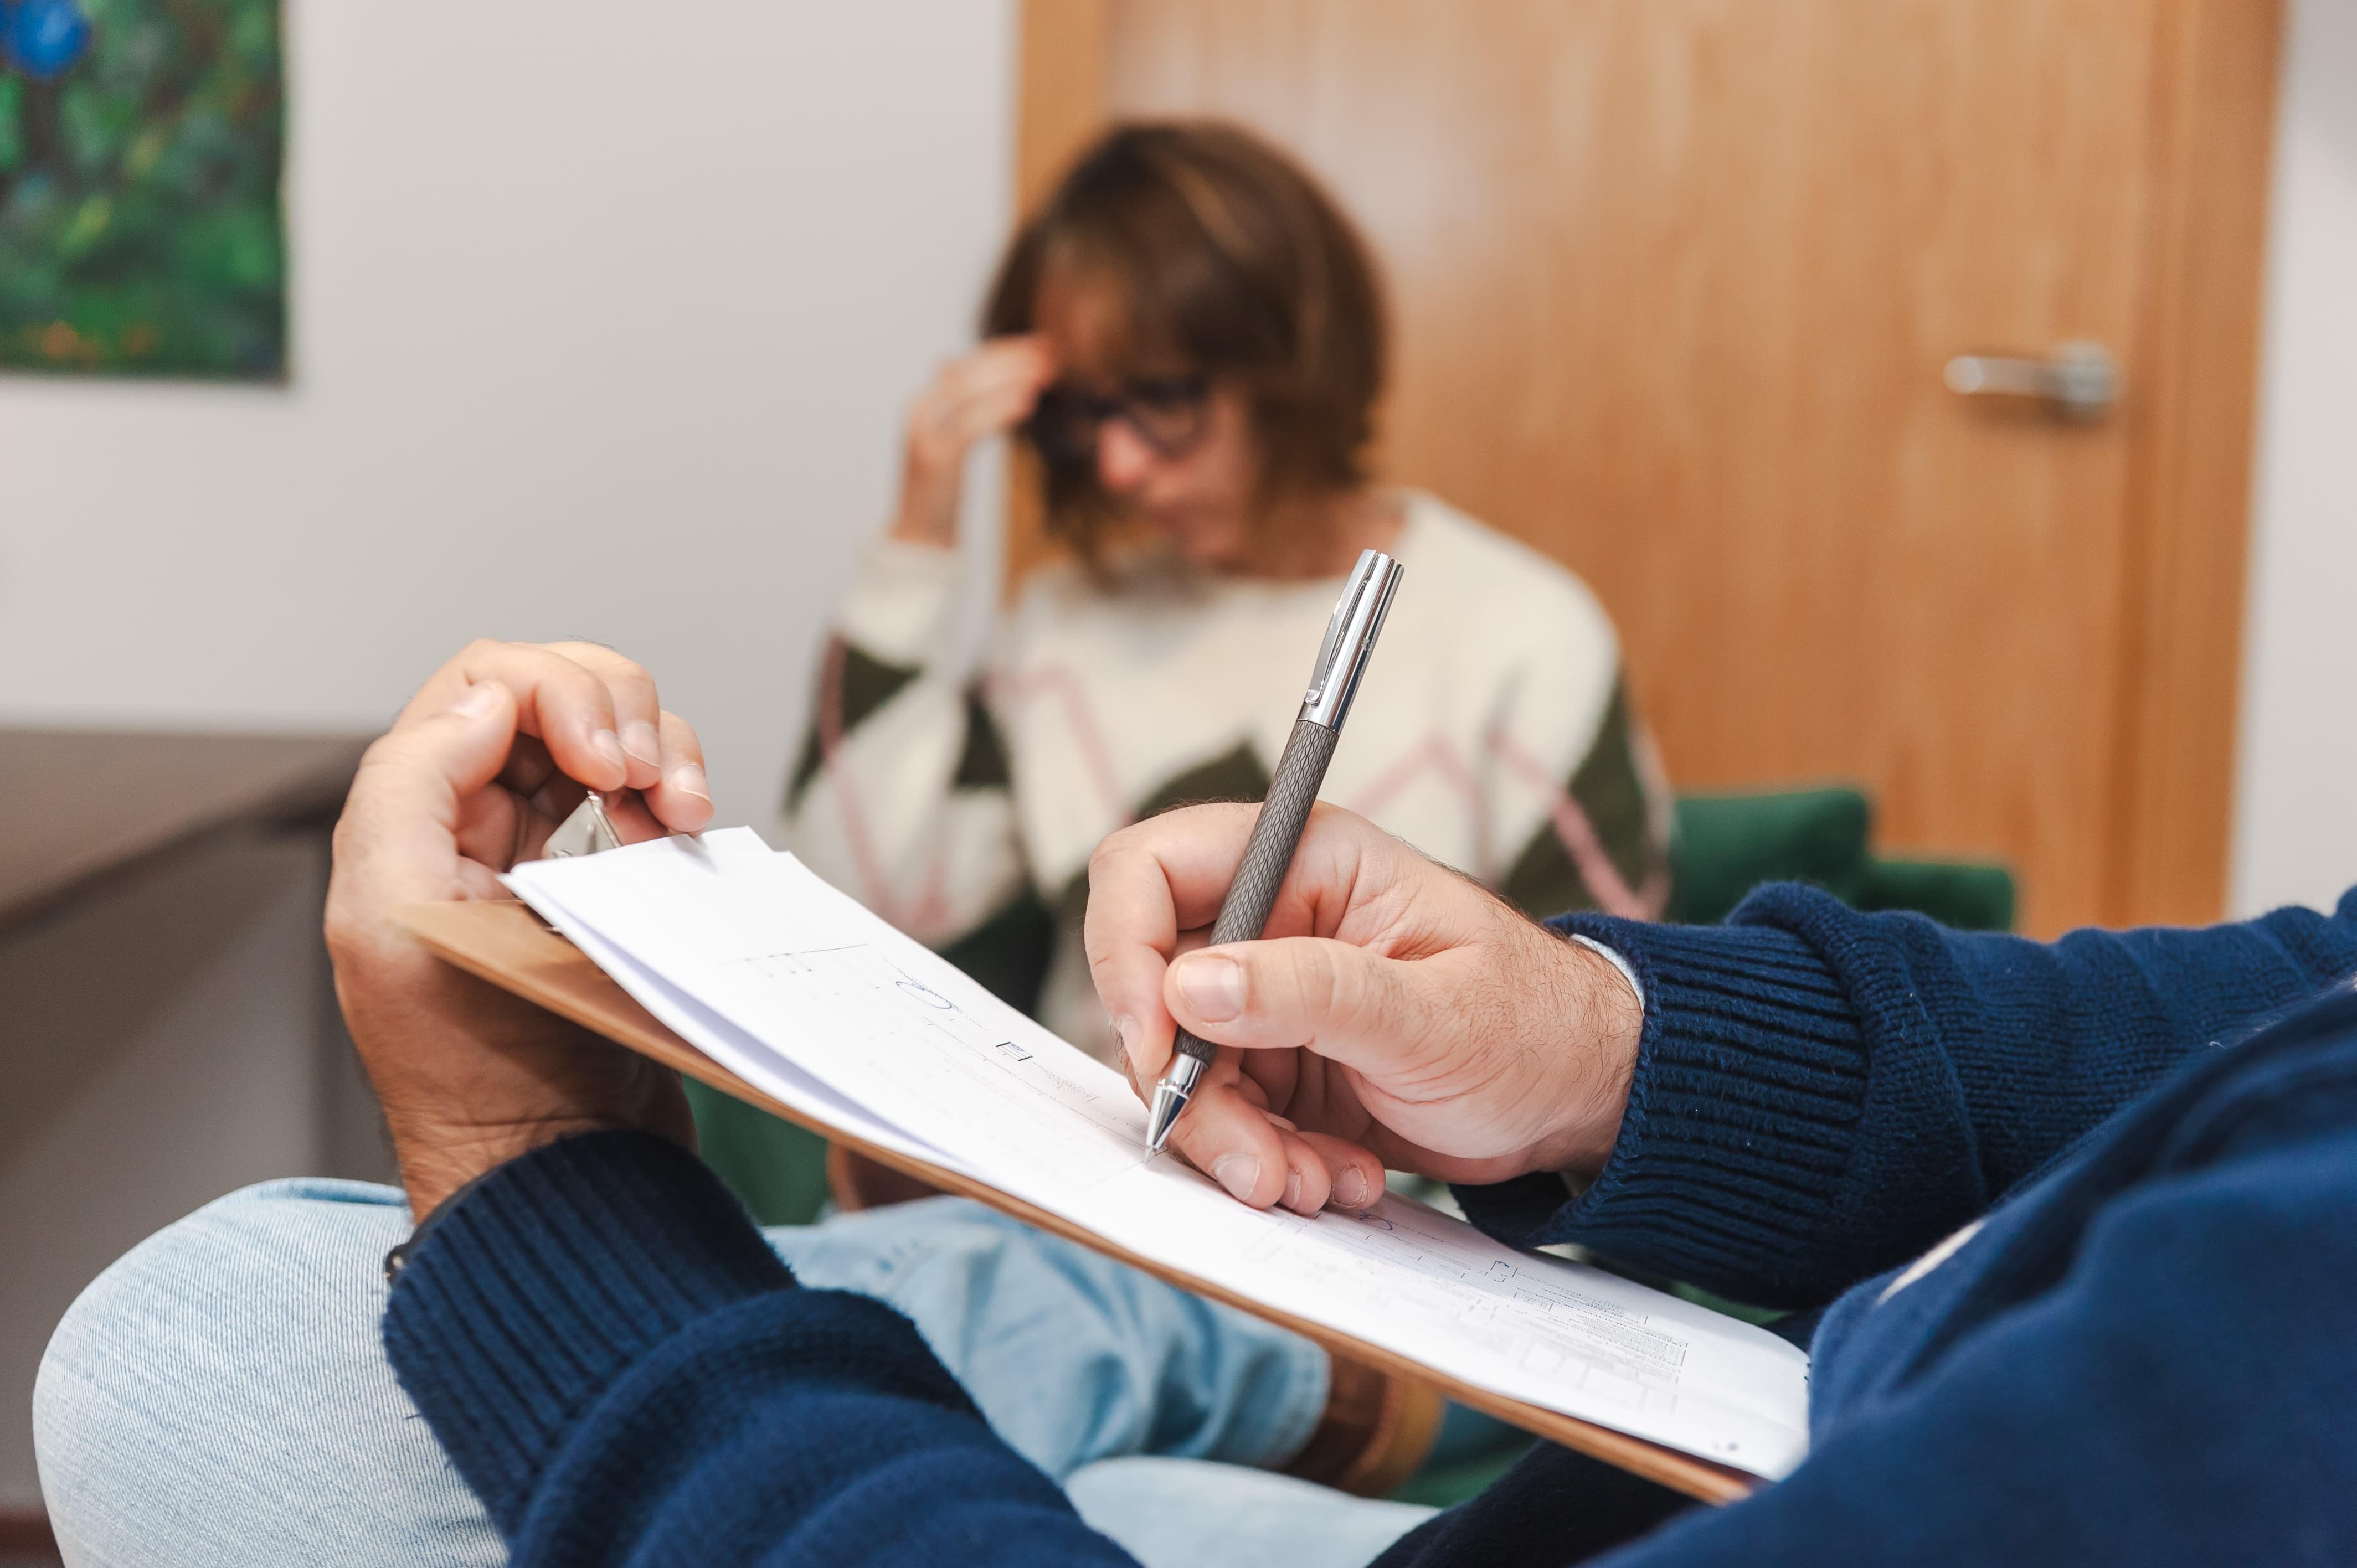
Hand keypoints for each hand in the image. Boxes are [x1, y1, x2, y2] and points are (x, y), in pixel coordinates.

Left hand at [324, 640, 715, 1215]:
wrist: (564, 1171)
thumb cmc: (480, 1078)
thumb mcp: (398, 924)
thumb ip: (412, 789)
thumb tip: (491, 699)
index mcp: (414, 825)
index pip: (488, 684)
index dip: (560, 695)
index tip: (609, 766)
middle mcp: (479, 827)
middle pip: (557, 688)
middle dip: (621, 711)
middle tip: (647, 786)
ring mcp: (552, 855)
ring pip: (617, 731)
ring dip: (665, 749)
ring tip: (683, 815)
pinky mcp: (615, 889)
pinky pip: (652, 795)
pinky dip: (682, 791)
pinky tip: (688, 836)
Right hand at [891, 335, 1056, 547]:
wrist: (919, 539)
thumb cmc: (943, 492)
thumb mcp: (952, 442)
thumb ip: (959, 407)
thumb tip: (950, 364)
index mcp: (924, 404)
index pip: (968, 364)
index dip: (1004, 351)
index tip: (1040, 344)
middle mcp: (919, 412)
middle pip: (970, 373)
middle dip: (1012, 359)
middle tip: (1050, 351)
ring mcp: (925, 435)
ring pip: (969, 393)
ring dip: (1011, 378)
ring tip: (1046, 373)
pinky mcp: (936, 459)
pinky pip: (972, 425)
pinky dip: (1000, 409)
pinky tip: (1028, 402)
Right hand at [1086, 804, 1641, 1214]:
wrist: (1582, 1097)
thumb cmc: (1533, 1026)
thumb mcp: (1430, 1014)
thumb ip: (1310, 993)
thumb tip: (1187, 985)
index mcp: (1304, 864)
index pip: (1151, 870)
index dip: (1125, 951)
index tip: (1156, 1043)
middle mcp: (1269, 924)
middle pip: (1154, 993)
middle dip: (1194, 1092)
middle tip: (1256, 1165)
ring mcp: (1267, 1000)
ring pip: (1183, 1072)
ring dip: (1235, 1145)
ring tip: (1316, 1186)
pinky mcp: (1277, 1068)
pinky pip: (1225, 1119)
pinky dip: (1269, 1163)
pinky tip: (1339, 1180)